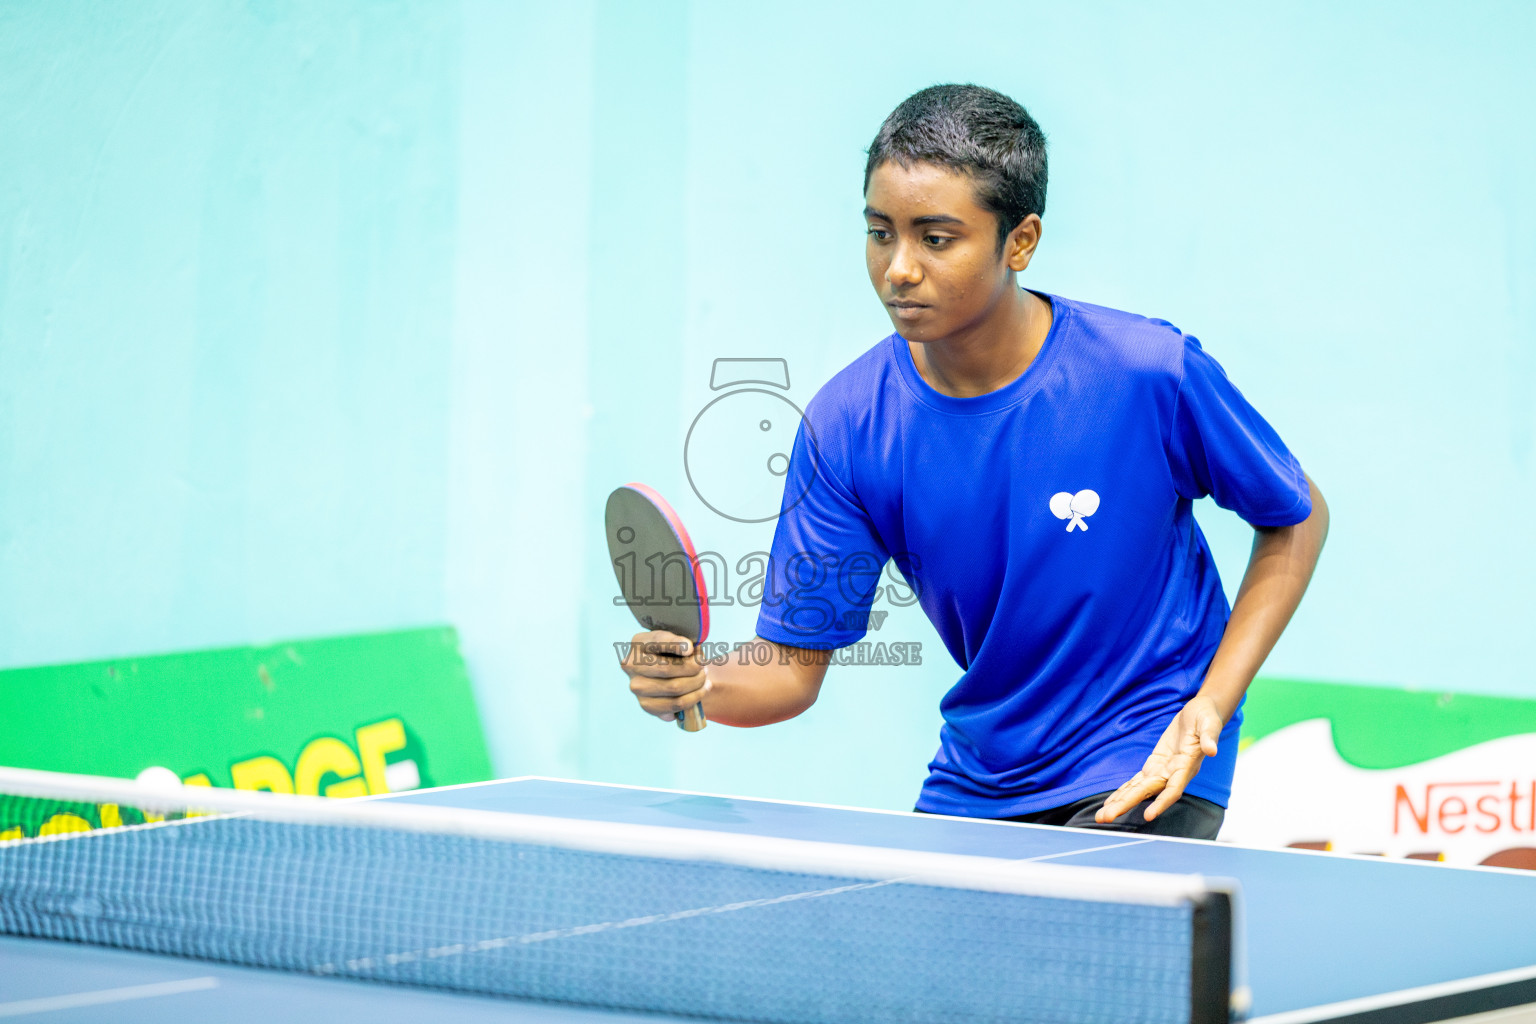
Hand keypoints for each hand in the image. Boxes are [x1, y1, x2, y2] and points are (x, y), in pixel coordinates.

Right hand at [619, 630, 710, 722]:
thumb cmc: (674, 653)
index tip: (691, 648)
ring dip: (697, 682)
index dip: (674, 644)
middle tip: (704, 664)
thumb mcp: (677, 641)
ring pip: (674, 687)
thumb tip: (692, 652)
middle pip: (667, 668)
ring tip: (704, 676)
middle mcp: (631, 665)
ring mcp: (637, 687)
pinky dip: (695, 697)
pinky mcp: (646, 705)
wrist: (665, 673)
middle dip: (693, 667)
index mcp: (639, 643)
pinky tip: (702, 689)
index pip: (657, 641)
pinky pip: (677, 704)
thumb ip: (685, 643)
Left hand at [1096, 695, 1223, 824]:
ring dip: (1120, 803)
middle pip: (1147, 793)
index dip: (1161, 802)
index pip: (1173, 789)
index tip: (1148, 815)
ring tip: (1102, 816)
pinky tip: (1112, 802)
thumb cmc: (1207, 717)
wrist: (1201, 714)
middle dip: (1126, 805)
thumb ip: (1209, 737)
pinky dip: (1124, 791)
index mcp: (1186, 766)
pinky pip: (1137, 781)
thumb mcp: (1209, 724)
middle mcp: (1173, 774)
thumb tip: (1212, 750)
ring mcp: (1162, 771)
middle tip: (1105, 818)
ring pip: (1138, 790)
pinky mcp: (1154, 765)